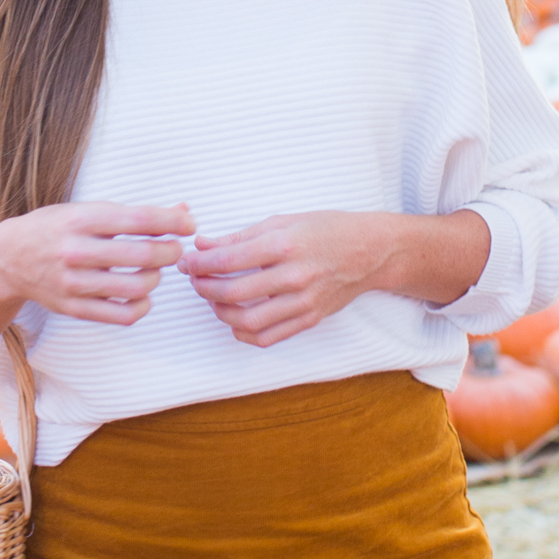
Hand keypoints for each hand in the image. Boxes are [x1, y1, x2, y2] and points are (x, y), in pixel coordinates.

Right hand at [0, 201, 194, 328]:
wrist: (8, 259)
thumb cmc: (55, 229)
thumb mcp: (87, 210)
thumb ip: (133, 214)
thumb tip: (183, 210)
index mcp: (79, 219)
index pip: (138, 219)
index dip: (172, 221)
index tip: (188, 223)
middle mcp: (75, 251)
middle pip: (141, 255)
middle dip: (170, 251)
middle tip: (175, 248)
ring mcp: (73, 283)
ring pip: (136, 287)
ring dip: (157, 277)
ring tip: (155, 269)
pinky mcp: (73, 308)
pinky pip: (122, 315)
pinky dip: (142, 305)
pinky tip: (142, 294)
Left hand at [182, 212, 399, 347]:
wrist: (371, 251)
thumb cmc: (327, 229)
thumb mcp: (283, 221)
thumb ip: (241, 237)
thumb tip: (204, 245)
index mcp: (286, 244)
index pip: (230, 259)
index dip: (201, 263)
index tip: (188, 262)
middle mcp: (295, 276)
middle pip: (234, 293)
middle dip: (205, 288)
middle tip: (196, 280)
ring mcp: (303, 301)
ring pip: (249, 321)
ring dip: (221, 312)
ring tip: (213, 299)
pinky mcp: (310, 318)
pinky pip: (269, 337)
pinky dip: (245, 333)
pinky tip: (236, 320)